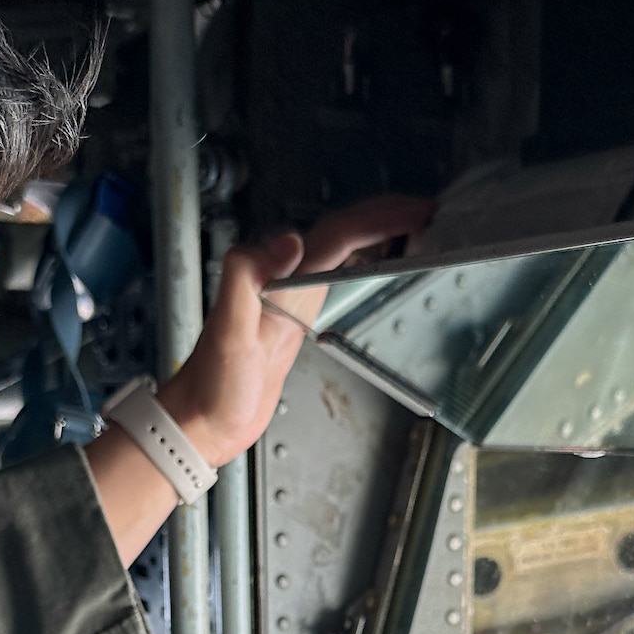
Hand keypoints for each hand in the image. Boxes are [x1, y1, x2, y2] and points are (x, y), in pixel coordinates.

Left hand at [157, 194, 434, 464]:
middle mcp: (287, 281)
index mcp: (279, 277)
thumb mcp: (226, 331)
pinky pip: (338, 280)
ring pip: (344, 253)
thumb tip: (288, 242)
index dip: (380, 218)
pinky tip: (381, 269)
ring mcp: (294, 300)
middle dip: (388, 217)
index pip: (338, 234)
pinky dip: (365, 266)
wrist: (200, 422)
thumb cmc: (211, 385)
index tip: (419, 211)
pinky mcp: (297, 322)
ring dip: (380, 235)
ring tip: (419, 231)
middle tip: (432, 214)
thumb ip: (245, 277)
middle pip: (344, 234)